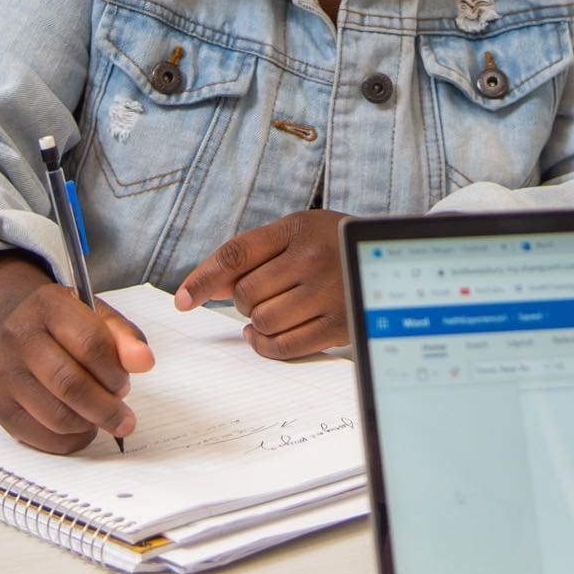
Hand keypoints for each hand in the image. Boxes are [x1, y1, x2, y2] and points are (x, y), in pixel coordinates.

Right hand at [0, 250, 153, 453]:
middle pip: (69, 384)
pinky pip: (43, 438)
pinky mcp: (2, 408)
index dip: (115, 370)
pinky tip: (82, 425)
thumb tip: (143, 362)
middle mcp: (19, 337)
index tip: (126, 383)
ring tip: (101, 415)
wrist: (19, 333)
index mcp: (47, 306)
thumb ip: (125, 337)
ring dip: (90, 424)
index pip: (89, 342)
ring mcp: (6, 375)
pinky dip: (71, 440)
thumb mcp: (98, 317)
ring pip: (57, 416)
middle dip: (106, 408)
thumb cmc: (66, 326)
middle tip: (124, 417)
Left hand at [174, 209, 351, 359]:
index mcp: (298, 228)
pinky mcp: (340, 324)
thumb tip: (206, 288)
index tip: (182, 300)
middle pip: (246, 293)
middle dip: (243, 300)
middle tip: (260, 295)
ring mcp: (329, 293)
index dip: (202, 278)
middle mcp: (313, 258)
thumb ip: (253, 255)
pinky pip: (285, 345)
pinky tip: (264, 337)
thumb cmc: (333, 246)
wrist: (391, 260)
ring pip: (263, 321)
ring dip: (256, 322)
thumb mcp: (298, 233)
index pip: (236, 254)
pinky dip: (266, 346)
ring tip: (270, 312)